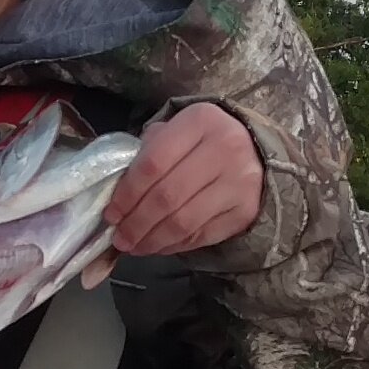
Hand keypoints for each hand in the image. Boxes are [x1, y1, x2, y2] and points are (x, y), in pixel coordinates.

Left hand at [107, 102, 265, 261]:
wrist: (256, 150)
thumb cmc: (203, 140)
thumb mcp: (176, 131)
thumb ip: (147, 152)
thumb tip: (116, 195)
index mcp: (200, 122)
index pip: (153, 163)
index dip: (127, 193)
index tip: (111, 213)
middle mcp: (225, 149)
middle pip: (167, 196)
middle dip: (136, 223)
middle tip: (119, 237)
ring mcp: (239, 183)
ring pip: (183, 222)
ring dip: (152, 240)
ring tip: (133, 246)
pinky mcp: (246, 211)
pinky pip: (201, 236)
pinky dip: (174, 245)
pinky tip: (158, 245)